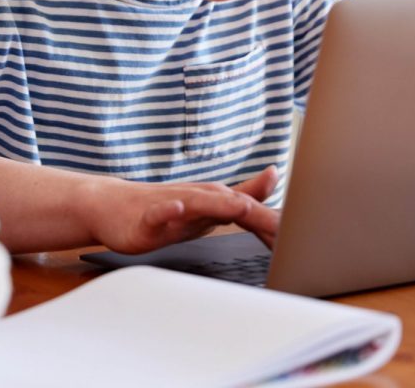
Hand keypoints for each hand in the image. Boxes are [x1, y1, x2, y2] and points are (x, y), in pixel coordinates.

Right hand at [79, 166, 279, 254]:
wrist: (111, 205)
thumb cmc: (162, 205)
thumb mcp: (208, 202)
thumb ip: (242, 191)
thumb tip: (275, 174)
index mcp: (214, 198)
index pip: (252, 209)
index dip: (276, 224)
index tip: (303, 240)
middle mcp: (197, 197)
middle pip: (232, 203)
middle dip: (260, 216)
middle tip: (287, 231)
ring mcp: (171, 205)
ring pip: (198, 202)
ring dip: (220, 204)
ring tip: (241, 208)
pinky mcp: (146, 217)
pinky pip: (157, 213)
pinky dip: (168, 210)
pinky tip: (177, 209)